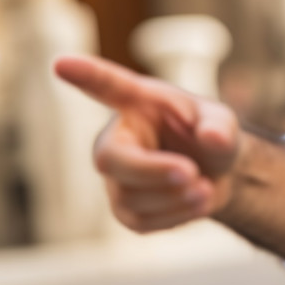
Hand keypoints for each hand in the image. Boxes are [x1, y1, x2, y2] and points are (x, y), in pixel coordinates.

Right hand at [54, 55, 241, 232]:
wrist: (218, 174)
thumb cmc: (211, 135)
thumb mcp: (223, 122)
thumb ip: (221, 126)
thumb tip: (212, 138)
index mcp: (137, 103)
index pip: (107, 86)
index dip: (85, 75)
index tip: (62, 63)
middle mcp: (117, 139)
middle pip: (112, 159)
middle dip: (153, 171)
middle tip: (192, 173)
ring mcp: (116, 177)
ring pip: (130, 196)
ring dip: (174, 197)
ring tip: (205, 188)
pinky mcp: (125, 209)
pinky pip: (140, 222)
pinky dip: (175, 217)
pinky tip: (195, 203)